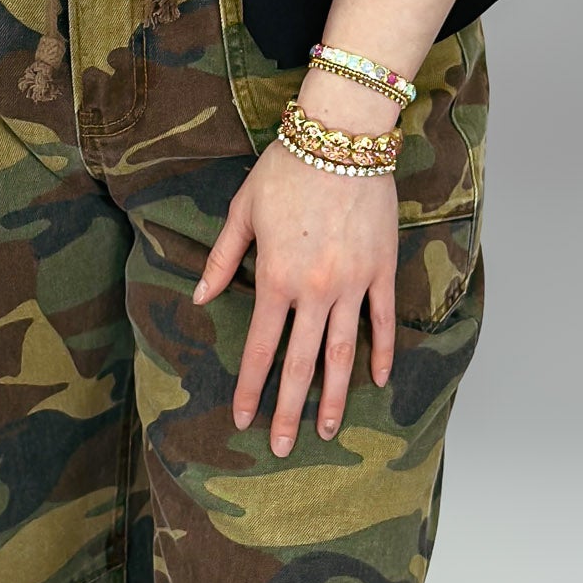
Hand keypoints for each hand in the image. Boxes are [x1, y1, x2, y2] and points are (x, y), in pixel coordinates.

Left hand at [194, 79, 400, 453]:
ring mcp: (353, 284)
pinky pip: (384, 321)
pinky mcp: (382, 271)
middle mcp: (314, 292)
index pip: (259, 349)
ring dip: (336, 397)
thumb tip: (199, 297)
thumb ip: (221, 259)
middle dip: (289, 410)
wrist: (343, 136)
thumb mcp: (242, 211)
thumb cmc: (287, 169)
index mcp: (275, 280)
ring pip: (343, 354)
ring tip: (330, 431)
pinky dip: (382, 352)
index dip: (250, 388)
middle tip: (282, 447)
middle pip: (301, 365)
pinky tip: (378, 380)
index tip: (243, 419)